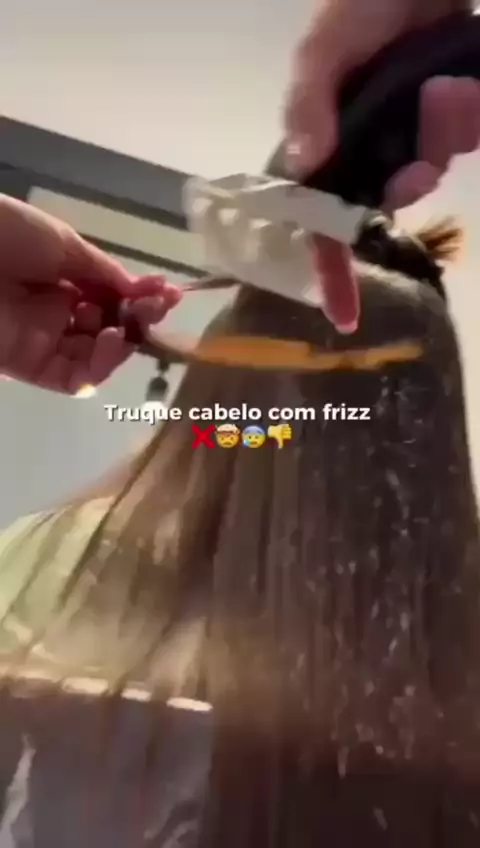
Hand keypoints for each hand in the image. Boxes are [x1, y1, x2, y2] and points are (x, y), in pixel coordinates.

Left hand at [0, 196, 180, 392]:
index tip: (169, 293)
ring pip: (96, 357)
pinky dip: (99, 366)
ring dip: (123, 344)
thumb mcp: (63, 244)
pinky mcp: (32, 367)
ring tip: (131, 325)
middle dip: (139, 320)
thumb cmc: (8, 235)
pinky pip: (74, 378)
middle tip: (158, 307)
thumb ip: (103, 272)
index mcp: (63, 281)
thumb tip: (141, 290)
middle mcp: (57, 314)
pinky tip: (112, 342)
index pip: (112, 300)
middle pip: (109, 330)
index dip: (141, 298)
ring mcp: (45, 341)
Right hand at [284, 0, 479, 330]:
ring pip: (437, 165)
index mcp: (332, 144)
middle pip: (393, 196)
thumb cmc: (359, 4)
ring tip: (449, 83)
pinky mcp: (455, 120)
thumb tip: (306, 163)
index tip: (343, 313)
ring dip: (446, 131)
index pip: (325, 218)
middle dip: (413, 176)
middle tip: (423, 148)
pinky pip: (468, 138)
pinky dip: (472, 114)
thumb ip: (308, 103)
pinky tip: (465, 81)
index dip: (332, 268)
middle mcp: (373, 150)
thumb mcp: (324, 49)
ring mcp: (416, 136)